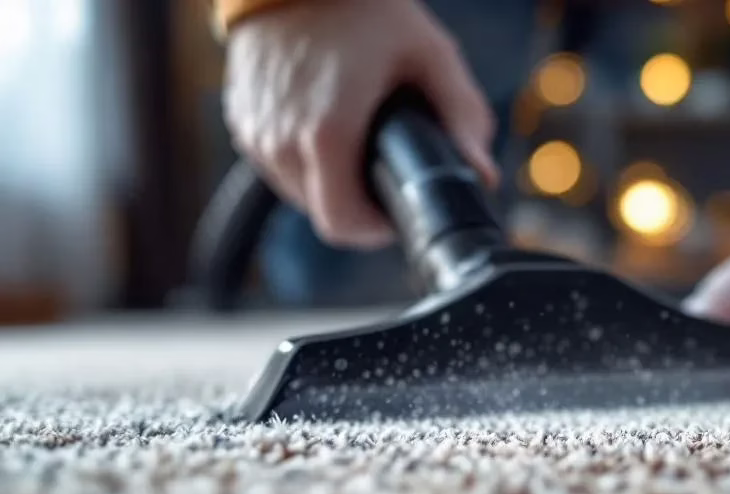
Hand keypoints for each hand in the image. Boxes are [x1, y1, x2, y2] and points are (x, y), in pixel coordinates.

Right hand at [222, 0, 497, 249]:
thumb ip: (462, 116)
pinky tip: (327, 128)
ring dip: (331, 184)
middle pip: (325, 214)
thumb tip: (483, 173)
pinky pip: (277, 165)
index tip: (397, 210)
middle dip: (360, 205)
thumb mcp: (429, 56)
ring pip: (299, 194)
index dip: (377, 230)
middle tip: (385, 173)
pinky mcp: (241, 121)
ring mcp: (256, 133)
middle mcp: (281, 142)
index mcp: (326, 135)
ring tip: (357, 145)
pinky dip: (303, 160)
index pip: (344, 225)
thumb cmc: (362, 8)